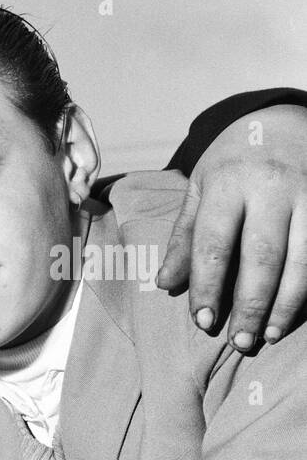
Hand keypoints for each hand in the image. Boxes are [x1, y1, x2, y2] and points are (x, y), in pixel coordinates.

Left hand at [157, 104, 306, 349]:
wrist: (284, 117)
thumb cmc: (233, 161)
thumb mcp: (199, 188)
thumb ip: (184, 237)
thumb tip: (165, 284)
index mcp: (228, 184)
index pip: (214, 245)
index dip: (208, 287)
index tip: (204, 321)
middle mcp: (272, 187)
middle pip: (263, 256)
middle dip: (251, 303)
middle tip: (241, 342)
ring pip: (303, 257)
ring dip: (288, 302)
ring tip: (270, 334)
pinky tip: (300, 310)